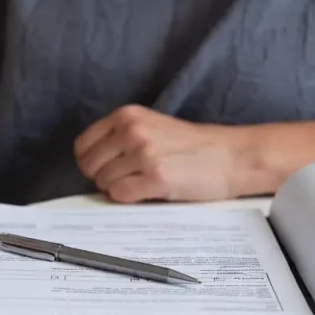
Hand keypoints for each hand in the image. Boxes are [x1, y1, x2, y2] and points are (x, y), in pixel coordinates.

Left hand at [74, 105, 247, 202]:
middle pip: (90, 166)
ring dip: (119, 189)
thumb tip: (92, 165)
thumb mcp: (152, 127)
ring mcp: (143, 153)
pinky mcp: (155, 177)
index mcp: (127, 115)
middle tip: (128, 180)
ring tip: (144, 184)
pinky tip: (148, 193)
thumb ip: (121, 138)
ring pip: (104, 183)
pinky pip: (120, 195)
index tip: (107, 169)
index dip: (91, 162)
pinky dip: (129, 199)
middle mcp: (132, 131)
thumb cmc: (193, 146)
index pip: (83, 145)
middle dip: (103, 178)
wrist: (232, 157)